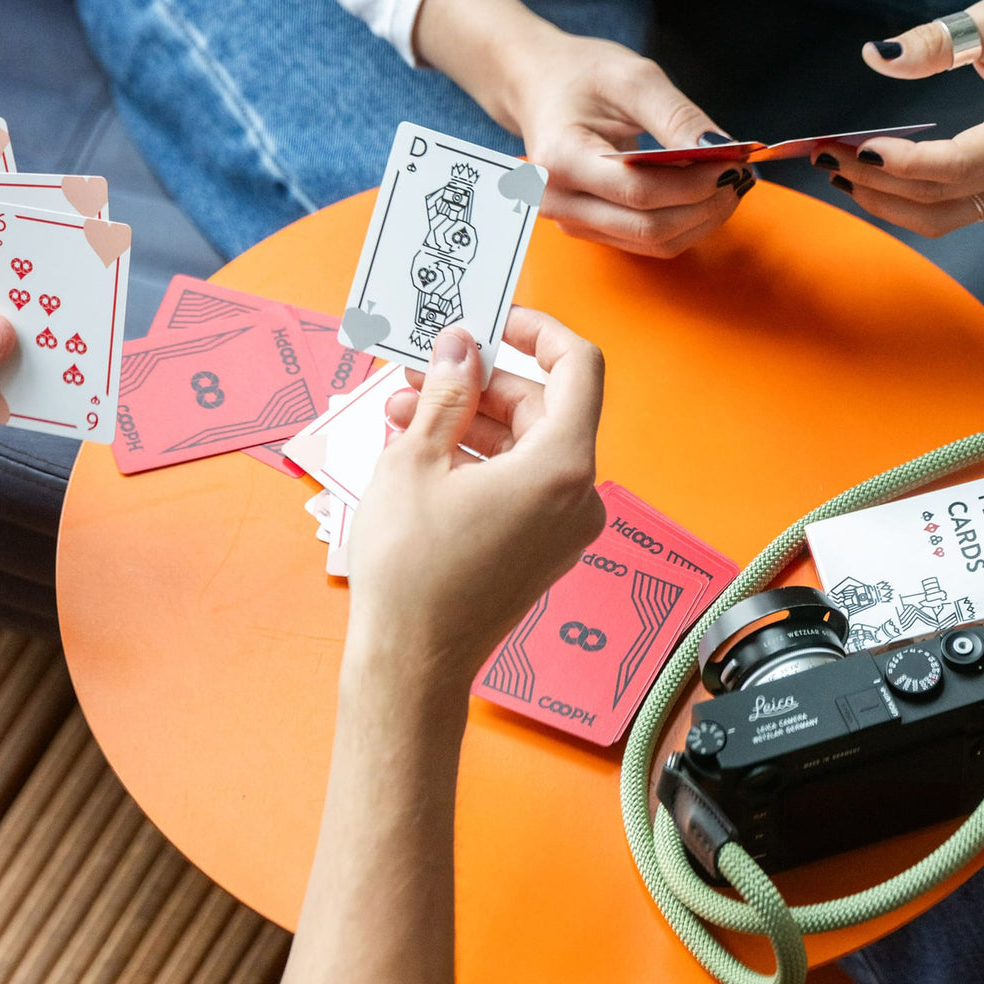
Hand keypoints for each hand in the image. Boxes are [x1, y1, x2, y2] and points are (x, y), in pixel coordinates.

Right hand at [343, 309, 605, 688]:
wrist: (411, 663)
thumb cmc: (412, 570)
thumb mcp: (417, 460)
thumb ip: (447, 391)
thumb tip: (461, 345)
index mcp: (561, 467)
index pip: (579, 367)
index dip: (538, 331)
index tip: (495, 321)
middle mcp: (578, 495)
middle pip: (543, 406)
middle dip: (481, 382)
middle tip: (424, 369)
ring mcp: (564, 526)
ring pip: (525, 444)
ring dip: (470, 419)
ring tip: (404, 411)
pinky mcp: (543, 546)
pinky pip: (520, 481)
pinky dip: (478, 458)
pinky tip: (423, 450)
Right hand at [414, 0, 753, 257]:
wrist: (538, 87)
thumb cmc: (580, 75)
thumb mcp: (631, 77)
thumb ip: (676, 116)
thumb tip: (723, 150)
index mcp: (560, 160)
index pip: (639, 191)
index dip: (695, 184)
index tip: (736, 162)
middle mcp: (558, 202)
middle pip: (649, 227)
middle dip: (705, 205)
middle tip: (742, 175)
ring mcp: (572, 221)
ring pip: (653, 242)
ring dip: (702, 219)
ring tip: (730, 183)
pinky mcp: (590, 229)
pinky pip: (648, 242)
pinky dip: (686, 222)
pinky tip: (706, 194)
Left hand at [816, 0, 983, 234]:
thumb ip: (935, 41)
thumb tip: (876, 55)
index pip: (957, 164)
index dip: (901, 163)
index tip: (855, 147)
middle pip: (937, 193)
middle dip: (873, 178)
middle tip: (822, 152)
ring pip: (939, 216)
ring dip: (883, 200)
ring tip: (834, 171)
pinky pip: (948, 211)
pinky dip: (903, 201)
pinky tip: (866, 180)